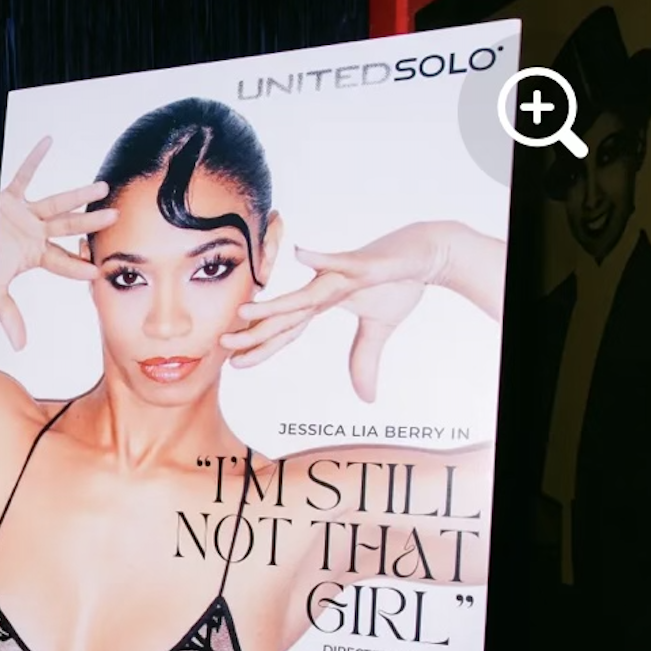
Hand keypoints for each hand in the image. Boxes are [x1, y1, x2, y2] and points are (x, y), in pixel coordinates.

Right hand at [0, 136, 116, 351]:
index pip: (62, 262)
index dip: (79, 266)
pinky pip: (23, 174)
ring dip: (79, 195)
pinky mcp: (7, 196)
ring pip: (56, 202)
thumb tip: (22, 345)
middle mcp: (32, 233)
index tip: (99, 271)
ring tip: (102, 186)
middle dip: (91, 223)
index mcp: (32, 255)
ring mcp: (22, 214)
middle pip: (68, 227)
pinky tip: (49, 141)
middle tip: (116, 216)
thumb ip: (9, 314)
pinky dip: (34, 158)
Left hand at [221, 222, 466, 401]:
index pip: (286, 331)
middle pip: (284, 317)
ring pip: (303, 295)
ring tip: (245, 312)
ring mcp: (340, 274)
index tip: (234, 364)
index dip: (262, 348)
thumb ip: (364, 360)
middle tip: (222, 345)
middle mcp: (323, 288)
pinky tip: (299, 254)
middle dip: (254, 333)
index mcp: (322, 303)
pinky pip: (339, 260)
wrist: (428, 252)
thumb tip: (365, 399)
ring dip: (274, 305)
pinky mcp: (362, 262)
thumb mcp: (379, 330)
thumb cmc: (399, 283)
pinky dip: (320, 259)